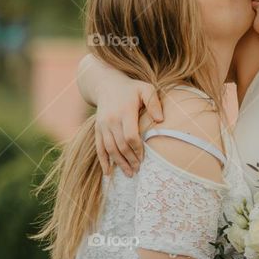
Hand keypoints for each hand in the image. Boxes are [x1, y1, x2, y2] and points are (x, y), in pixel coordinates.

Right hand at [79, 55, 163, 176]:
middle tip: (139, 170)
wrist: (106, 84)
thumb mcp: (146, 88)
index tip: (144, 158)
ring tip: (129, 174)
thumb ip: (154, 102)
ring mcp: (103, 125)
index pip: (130, 136)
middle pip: (120, 145)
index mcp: (125, 111)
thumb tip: (161, 120)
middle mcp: (111, 120)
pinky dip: (103, 161)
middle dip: (130, 159)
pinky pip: (99, 147)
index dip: (137, 149)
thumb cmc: (131, 88)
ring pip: (110, 149)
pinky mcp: (97, 129)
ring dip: (119, 163)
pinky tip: (108, 172)